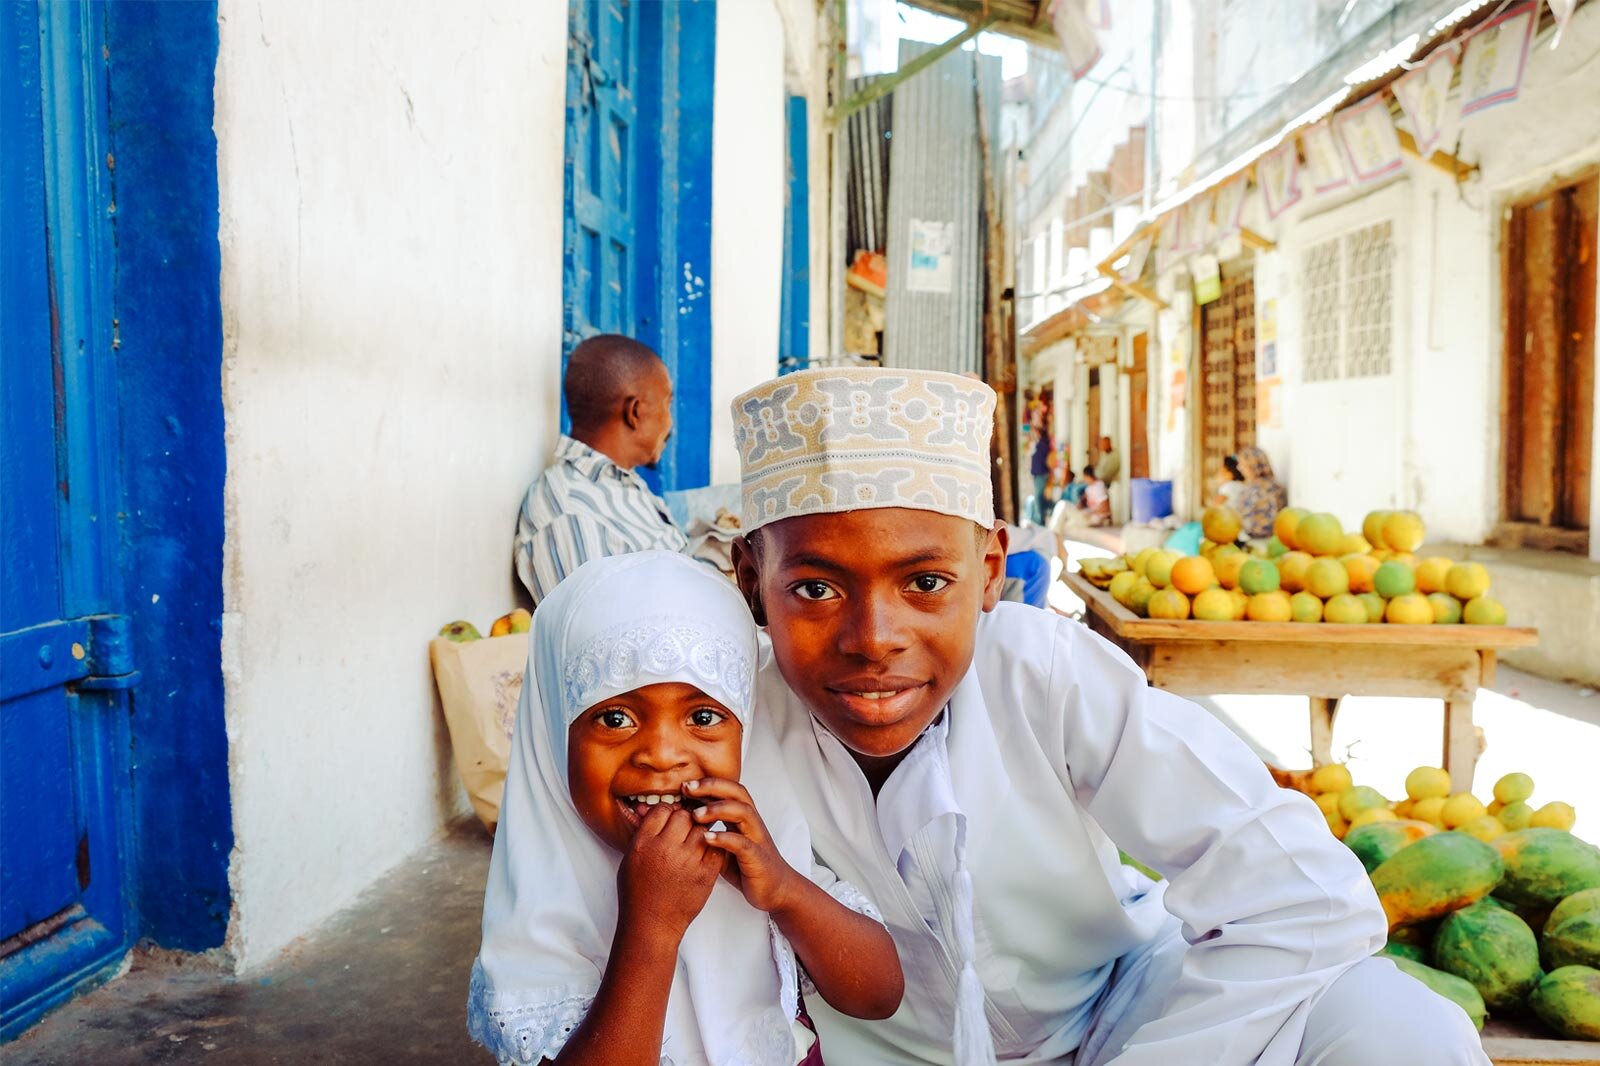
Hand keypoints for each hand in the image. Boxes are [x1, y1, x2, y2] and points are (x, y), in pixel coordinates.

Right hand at [617, 805, 723, 939]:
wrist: (651, 925)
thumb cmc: (638, 894)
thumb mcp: (630, 859)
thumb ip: (642, 833)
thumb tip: (648, 809)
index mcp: (644, 844)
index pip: (662, 809)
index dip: (668, 811)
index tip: (669, 820)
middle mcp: (665, 849)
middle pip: (684, 815)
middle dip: (685, 819)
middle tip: (685, 829)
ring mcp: (687, 862)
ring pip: (702, 829)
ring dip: (700, 831)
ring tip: (694, 841)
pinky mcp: (705, 874)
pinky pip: (716, 848)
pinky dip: (713, 846)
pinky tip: (705, 852)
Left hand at [685, 778, 798, 913]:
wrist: (776, 889)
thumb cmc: (747, 867)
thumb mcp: (723, 848)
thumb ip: (708, 835)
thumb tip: (680, 828)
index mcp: (743, 818)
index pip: (728, 790)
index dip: (707, 784)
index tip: (684, 786)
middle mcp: (751, 823)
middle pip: (736, 793)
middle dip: (711, 787)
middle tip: (687, 788)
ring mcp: (756, 838)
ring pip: (742, 812)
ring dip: (718, 809)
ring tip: (695, 814)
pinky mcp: (757, 857)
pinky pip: (742, 843)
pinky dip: (725, 838)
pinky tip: (707, 838)